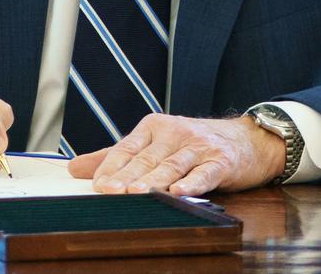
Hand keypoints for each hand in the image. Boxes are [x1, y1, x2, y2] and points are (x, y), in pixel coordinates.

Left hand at [67, 114, 284, 195]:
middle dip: (127, 176)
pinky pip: (204, 173)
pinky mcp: (221, 161)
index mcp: (153, 127)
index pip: (127, 148)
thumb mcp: (154, 144)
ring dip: (154, 181)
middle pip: (146, 158)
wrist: (246, 140)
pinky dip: (192, 183)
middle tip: (109, 192)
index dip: (111, 167)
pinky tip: (179, 192)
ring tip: (136, 193)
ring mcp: (198, 146)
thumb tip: (74, 167)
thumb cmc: (194, 144)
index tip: (96, 185)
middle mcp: (174, 133)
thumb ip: (116, 156)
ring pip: (172, 166)